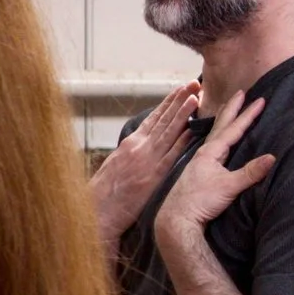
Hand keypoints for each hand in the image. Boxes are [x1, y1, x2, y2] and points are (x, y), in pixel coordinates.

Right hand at [89, 82, 199, 255]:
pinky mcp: (153, 175)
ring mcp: (147, 160)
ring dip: (183, 113)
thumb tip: (141, 144)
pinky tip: (193, 130)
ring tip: (196, 97)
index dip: (169, 103)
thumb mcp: (116, 165)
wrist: (98, 211)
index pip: (154, 118)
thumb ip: (131, 153)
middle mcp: (139, 146)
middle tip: (194, 83)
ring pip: (168, 131)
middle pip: (163, 119)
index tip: (181, 89)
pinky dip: (182, 140)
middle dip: (179, 100)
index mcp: (131, 143)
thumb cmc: (106, 193)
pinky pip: (171, 154)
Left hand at [155, 86, 274, 244]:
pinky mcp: (197, 172)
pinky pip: (210, 147)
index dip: (248, 114)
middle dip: (233, 108)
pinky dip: (216, 138)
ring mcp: (199, 162)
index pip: (233, 129)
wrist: (177, 219)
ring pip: (214, 134)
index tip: (259, 99)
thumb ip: (250, 172)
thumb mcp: (229, 187)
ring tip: (229, 110)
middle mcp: (204, 153)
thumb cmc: (200, 202)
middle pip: (221, 125)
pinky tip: (217, 141)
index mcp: (211, 152)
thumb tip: (271, 158)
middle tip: (241, 92)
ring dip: (223, 121)